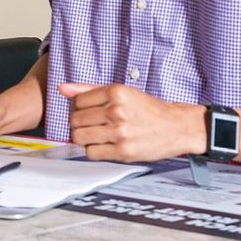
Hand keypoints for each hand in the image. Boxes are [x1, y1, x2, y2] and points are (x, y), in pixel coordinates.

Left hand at [61, 82, 202, 162]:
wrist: (176, 127)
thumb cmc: (149, 110)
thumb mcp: (123, 92)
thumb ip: (91, 89)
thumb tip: (63, 88)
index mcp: (116, 92)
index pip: (78, 101)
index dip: (79, 108)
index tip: (88, 112)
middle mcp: (116, 111)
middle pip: (76, 120)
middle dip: (80, 124)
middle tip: (93, 125)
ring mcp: (119, 132)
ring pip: (79, 137)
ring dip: (85, 138)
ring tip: (97, 135)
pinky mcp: (123, 151)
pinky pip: (91, 153)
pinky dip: (94, 150)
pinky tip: (105, 145)